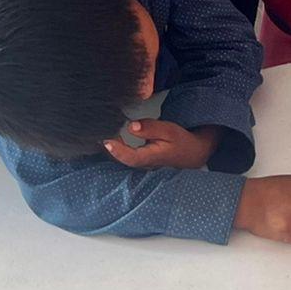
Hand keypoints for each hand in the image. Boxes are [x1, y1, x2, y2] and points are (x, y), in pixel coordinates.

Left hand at [103, 120, 218, 170]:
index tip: (106, 141)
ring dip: (112, 149)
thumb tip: (131, 126)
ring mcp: (142, 163)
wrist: (192, 153)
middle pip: (121, 160)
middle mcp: (144, 163)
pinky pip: (126, 155)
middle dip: (109, 149)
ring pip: (122, 158)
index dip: (117, 151)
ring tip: (102, 135)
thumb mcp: (169, 130)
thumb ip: (150, 127)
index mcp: (151, 157)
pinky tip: (112, 139)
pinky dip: (117, 148)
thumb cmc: (181, 141)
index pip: (131, 157)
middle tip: (98, 134)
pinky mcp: (141, 159)